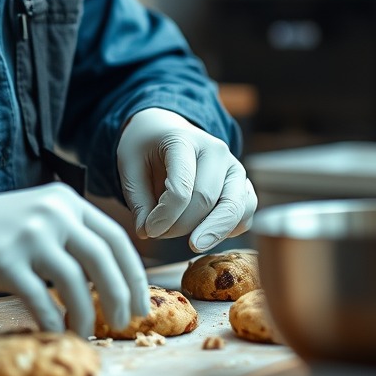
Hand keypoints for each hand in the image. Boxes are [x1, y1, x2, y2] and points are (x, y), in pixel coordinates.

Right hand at [0, 183, 149, 335]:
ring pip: (76, 283)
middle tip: (123, 323)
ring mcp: (28, 234)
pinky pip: (41, 299)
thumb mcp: (34, 220)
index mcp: (64, 200)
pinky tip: (54, 333)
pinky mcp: (3, 260)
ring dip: (86, 315)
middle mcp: (52, 211)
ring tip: (84, 332)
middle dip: (120, 297)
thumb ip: (68, 237)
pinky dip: (52, 321)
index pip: (116, 238)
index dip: (135, 275)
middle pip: (104, 259)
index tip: (142, 304)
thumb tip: (111, 280)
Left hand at [117, 108, 256, 252]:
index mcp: (183, 139)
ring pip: (234, 208)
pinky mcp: (242, 183)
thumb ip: (138, 200)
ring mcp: (233, 166)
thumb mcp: (129, 166)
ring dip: (212, 233)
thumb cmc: (146, 149)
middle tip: (160, 233)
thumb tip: (148, 232)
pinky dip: (231, 230)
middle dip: (182, 226)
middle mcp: (215, 150)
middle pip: (205, 200)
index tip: (149, 230)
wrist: (166, 130)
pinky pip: (245, 213)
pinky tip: (208, 234)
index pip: (180, 187)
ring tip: (191, 244)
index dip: (165, 216)